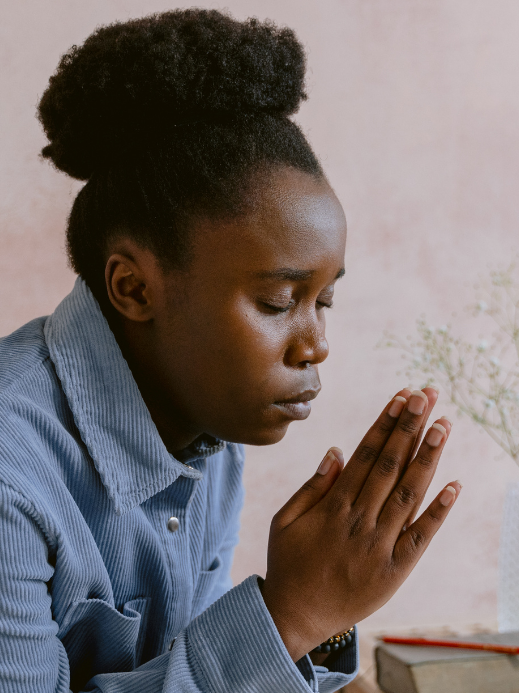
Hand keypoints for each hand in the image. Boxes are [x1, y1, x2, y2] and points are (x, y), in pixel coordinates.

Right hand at [261, 388, 459, 661]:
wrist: (295, 617)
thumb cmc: (288, 564)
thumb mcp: (285, 520)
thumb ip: (312, 485)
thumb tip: (337, 450)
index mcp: (334, 506)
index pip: (366, 453)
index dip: (386, 423)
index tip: (401, 397)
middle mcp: (360, 520)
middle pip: (390, 464)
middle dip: (411, 426)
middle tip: (428, 395)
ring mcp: (380, 545)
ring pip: (409, 493)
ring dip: (428, 457)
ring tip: (444, 424)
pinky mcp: (395, 570)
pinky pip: (421, 536)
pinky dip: (439, 511)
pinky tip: (455, 485)